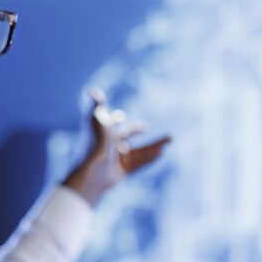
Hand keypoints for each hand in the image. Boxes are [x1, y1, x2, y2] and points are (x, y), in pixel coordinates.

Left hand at [62, 86, 169, 206]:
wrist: (93, 170)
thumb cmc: (95, 141)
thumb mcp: (97, 118)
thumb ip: (96, 104)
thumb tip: (90, 88)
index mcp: (103, 132)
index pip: (110, 124)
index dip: (115, 119)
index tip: (121, 117)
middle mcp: (108, 145)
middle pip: (127, 136)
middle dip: (137, 130)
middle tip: (147, 127)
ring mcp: (115, 160)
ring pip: (138, 151)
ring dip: (154, 144)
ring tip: (171, 139)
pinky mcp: (121, 172)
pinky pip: (139, 164)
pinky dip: (150, 158)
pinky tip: (161, 152)